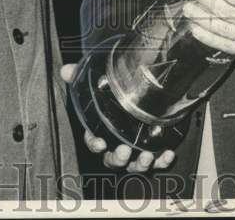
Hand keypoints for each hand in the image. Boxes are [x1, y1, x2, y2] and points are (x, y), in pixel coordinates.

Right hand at [59, 63, 175, 171]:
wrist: (138, 93)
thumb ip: (79, 77)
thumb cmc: (111, 94)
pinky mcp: (154, 149)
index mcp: (102, 132)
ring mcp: (135, 150)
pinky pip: (158, 161)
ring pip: (135, 165)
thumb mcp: (97, 83)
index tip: (100, 143)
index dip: (95, 144)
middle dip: (118, 158)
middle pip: (114, 159)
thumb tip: (66, 70)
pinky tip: (168, 154)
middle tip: (124, 151)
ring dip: (140, 164)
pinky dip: (162, 161)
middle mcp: (117, 144)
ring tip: (147, 156)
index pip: (94, 142)